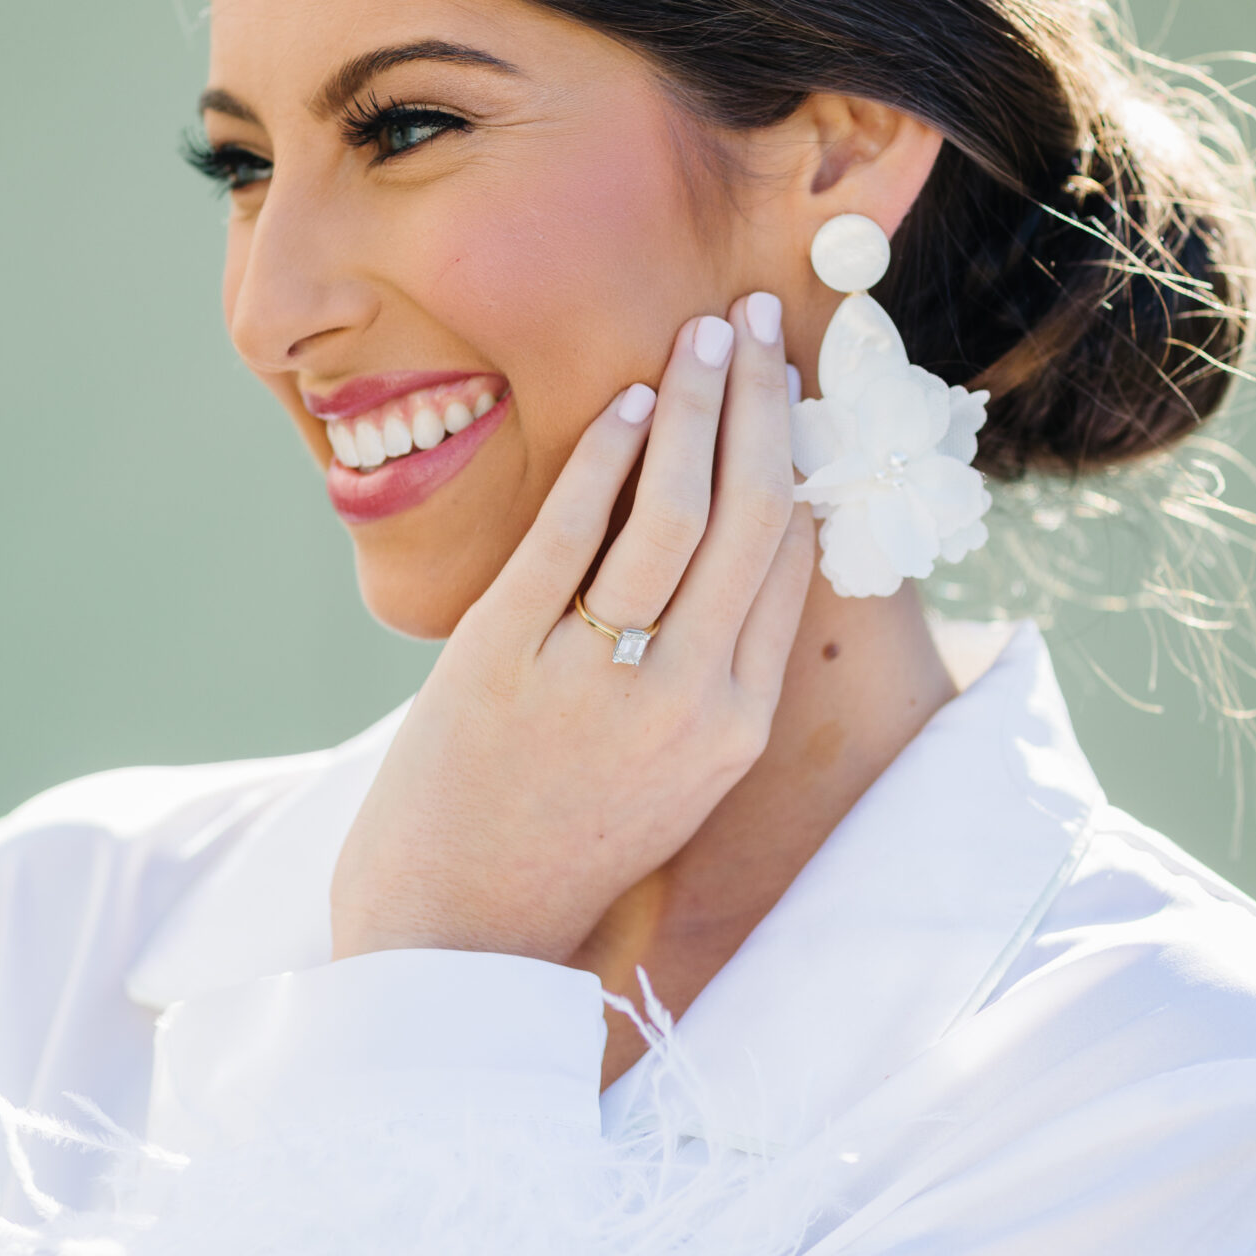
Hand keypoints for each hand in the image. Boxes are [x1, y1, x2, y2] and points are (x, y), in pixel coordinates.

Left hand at [331, 297, 814, 965]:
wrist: (455, 937)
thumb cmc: (567, 843)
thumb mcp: (678, 775)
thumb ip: (718, 674)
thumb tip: (752, 551)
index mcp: (739, 726)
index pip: (796, 558)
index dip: (800, 453)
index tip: (796, 383)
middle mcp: (688, 699)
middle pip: (752, 513)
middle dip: (764, 399)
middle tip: (762, 319)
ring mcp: (597, 677)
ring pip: (675, 509)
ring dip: (695, 405)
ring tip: (702, 337)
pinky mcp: (503, 656)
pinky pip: (571, 532)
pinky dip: (605, 455)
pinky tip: (625, 402)